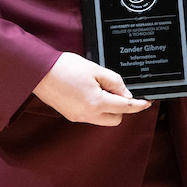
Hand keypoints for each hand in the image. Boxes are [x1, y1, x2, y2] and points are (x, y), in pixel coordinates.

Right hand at [32, 52, 151, 125]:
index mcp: (97, 102)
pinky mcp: (70, 115)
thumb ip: (114, 82)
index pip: (125, 107)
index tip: (147, 102)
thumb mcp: (95, 69)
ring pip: (102, 119)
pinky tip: (88, 92)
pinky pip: (91, 116)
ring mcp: (78, 117)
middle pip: (115, 119)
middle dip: (121, 108)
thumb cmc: (66, 67)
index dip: (139, 105)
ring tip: (99, 87)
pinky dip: (96, 107)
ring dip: (107, 108)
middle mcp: (88, 114)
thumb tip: (126, 94)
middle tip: (115, 89)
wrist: (39, 71)